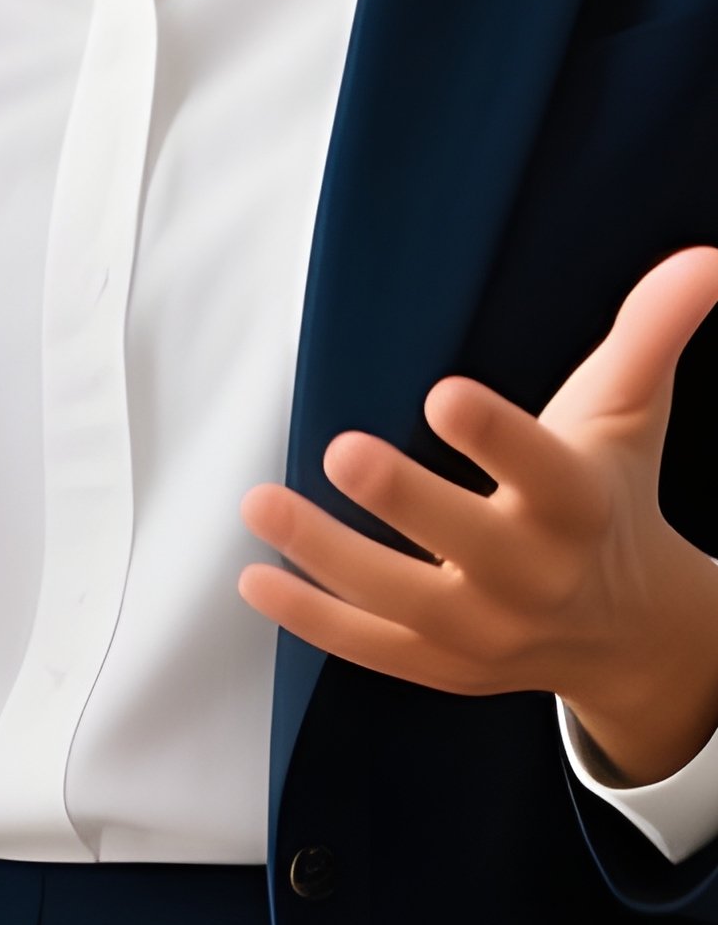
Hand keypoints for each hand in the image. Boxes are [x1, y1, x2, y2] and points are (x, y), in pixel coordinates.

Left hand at [238, 244, 717, 786]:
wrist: (628, 634)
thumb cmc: (606, 503)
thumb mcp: (629, 419)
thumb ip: (650, 338)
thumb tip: (700, 260)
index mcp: (580, 509)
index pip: (544, 472)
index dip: (497, 436)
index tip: (443, 393)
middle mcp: (534, 577)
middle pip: (467, 543)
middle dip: (404, 500)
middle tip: (340, 450)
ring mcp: (482, 630)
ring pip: (399, 599)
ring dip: (325, 554)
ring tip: (260, 504)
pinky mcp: (438, 664)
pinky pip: (367, 647)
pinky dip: (309, 618)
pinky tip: (252, 578)